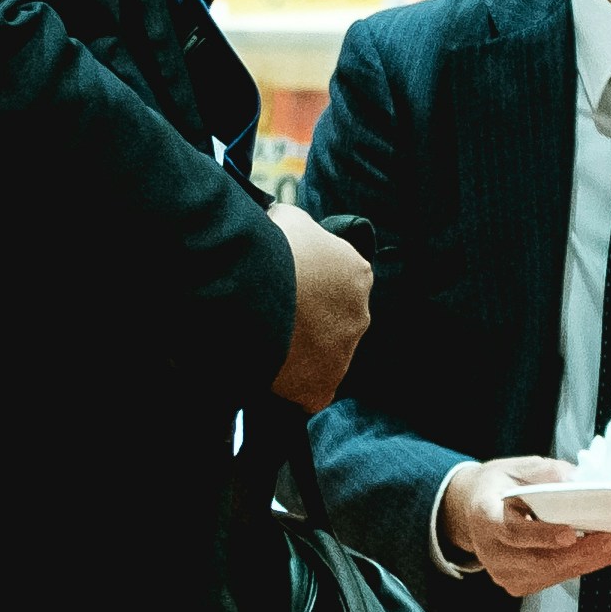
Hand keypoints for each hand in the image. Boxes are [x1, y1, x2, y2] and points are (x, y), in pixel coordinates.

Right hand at [270, 204, 372, 408]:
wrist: (249, 288)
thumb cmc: (268, 246)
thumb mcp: (288, 219)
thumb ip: (298, 228)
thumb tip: (285, 225)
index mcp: (358, 274)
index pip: (339, 284)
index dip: (310, 287)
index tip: (285, 289)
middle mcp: (360, 315)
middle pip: (334, 323)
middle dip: (308, 322)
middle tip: (272, 318)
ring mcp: (344, 354)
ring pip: (323, 358)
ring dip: (299, 354)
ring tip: (264, 344)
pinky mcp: (322, 386)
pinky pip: (309, 392)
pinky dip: (291, 387)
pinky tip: (268, 373)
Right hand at [440, 457, 610, 597]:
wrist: (474, 511)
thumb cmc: (499, 486)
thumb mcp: (518, 468)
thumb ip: (547, 473)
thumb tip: (579, 480)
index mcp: (484, 516)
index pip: (512, 532)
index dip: (542, 536)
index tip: (570, 534)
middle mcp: (491, 551)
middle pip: (541, 559)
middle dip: (585, 550)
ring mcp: (505, 573)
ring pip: (554, 571)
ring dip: (594, 559)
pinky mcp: (519, 584)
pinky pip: (557, 576)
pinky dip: (586, 564)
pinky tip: (610, 551)